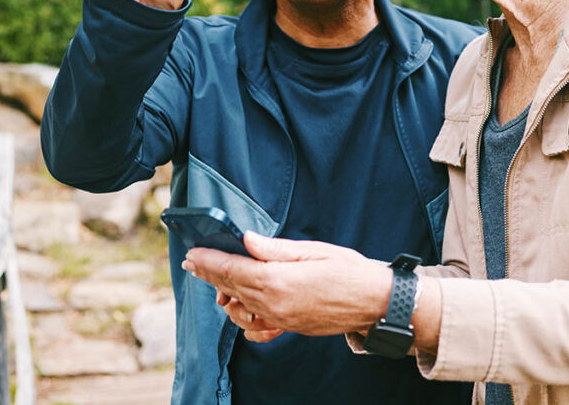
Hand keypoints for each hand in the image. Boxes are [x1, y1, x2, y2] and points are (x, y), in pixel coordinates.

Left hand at [183, 232, 391, 336]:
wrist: (375, 303)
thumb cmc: (348, 270)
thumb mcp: (312, 251)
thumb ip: (274, 248)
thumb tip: (245, 240)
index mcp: (278, 280)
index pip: (231, 269)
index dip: (209, 260)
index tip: (193, 252)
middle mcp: (274, 304)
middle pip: (231, 287)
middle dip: (210, 273)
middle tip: (194, 262)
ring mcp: (281, 319)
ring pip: (240, 308)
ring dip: (226, 293)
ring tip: (219, 280)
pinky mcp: (289, 327)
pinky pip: (257, 328)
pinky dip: (245, 318)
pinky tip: (243, 305)